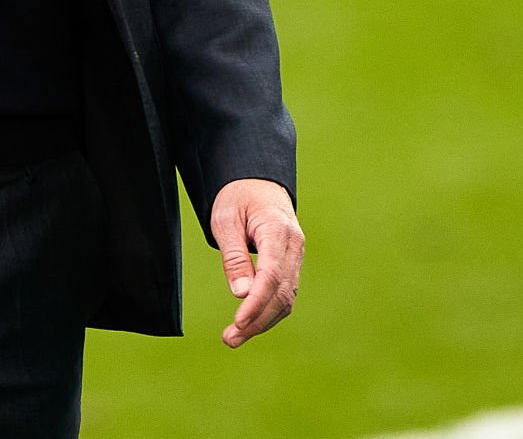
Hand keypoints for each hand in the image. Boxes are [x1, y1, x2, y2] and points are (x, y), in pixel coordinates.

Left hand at [211, 178, 302, 348]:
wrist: (258, 184)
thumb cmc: (238, 197)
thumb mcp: (225, 220)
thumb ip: (234, 256)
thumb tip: (240, 294)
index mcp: (278, 230)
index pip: (271, 274)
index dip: (256, 303)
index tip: (238, 322)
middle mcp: (294, 246)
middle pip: (281, 293)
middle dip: (257, 320)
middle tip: (229, 339)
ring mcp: (296, 257)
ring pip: (286, 298)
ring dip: (262, 321)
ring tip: (234, 337)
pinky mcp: (292, 265)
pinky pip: (284, 293)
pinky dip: (268, 312)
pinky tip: (249, 324)